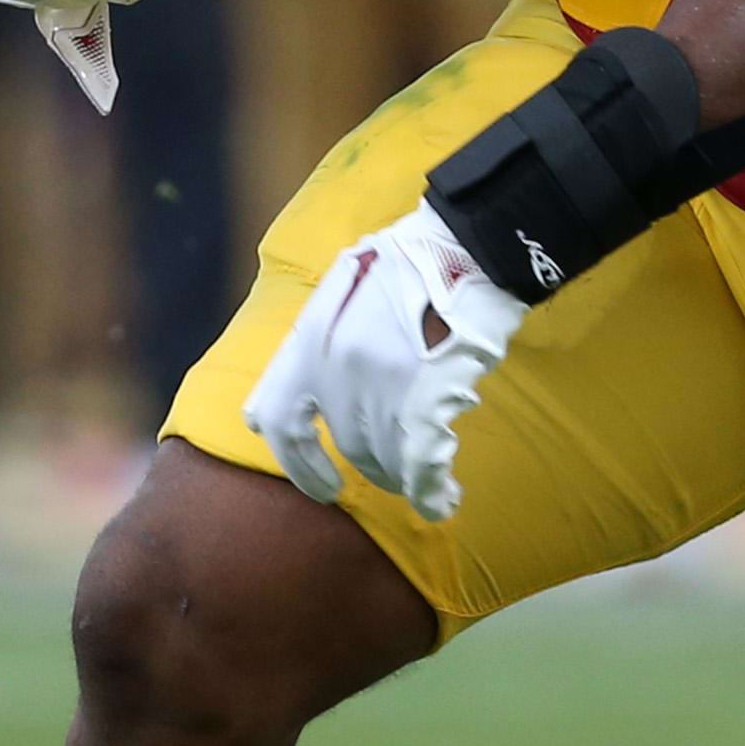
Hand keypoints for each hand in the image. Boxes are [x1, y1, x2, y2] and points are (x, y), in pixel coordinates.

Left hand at [241, 205, 525, 520]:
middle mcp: (334, 368)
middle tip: (392, 476)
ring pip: (384, 458)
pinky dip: (430, 491)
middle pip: (347, 444)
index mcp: (309, 340)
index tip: (322, 485)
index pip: (277, 421)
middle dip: (371, 468)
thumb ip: (325, 343)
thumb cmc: (412, 262)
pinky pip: (420, 463)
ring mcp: (379, 384)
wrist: (467, 243)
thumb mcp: (344, 293)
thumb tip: (314, 398)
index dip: (298, 464)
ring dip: (403, 479)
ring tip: (426, 486)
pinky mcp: (425, 395)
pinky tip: (443, 502)